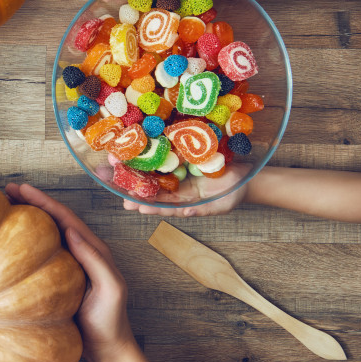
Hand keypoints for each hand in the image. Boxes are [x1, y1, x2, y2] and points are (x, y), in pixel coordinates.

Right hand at [4, 184, 135, 361]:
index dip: (43, 201)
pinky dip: (26, 241)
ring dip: (28, 217)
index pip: (65, 218)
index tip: (21, 188)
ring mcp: (68, 265)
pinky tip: (10, 241)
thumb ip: (96, 260)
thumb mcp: (110, 290)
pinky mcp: (58, 279)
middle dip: (32, 202)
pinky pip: (41, 253)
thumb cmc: (110, 322)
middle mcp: (81, 252)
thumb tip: (71, 232)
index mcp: (93, 250)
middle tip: (6, 189)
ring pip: (46, 233)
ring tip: (5, 205)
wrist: (108, 350)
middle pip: (54, 219)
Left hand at [119, 163, 251, 217]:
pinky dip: (152, 153)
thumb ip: (204, 209)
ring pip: (154, 172)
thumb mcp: (221, 204)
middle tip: (115, 186)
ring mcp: (178, 172)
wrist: (245, 174)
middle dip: (134, 188)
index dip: (148, 205)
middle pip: (152, 189)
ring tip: (117, 168)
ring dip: (136, 170)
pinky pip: (166, 155)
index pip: (162, 205)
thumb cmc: (233, 193)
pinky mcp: (183, 156)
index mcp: (183, 201)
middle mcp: (176, 188)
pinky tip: (138, 150)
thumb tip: (187, 212)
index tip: (134, 205)